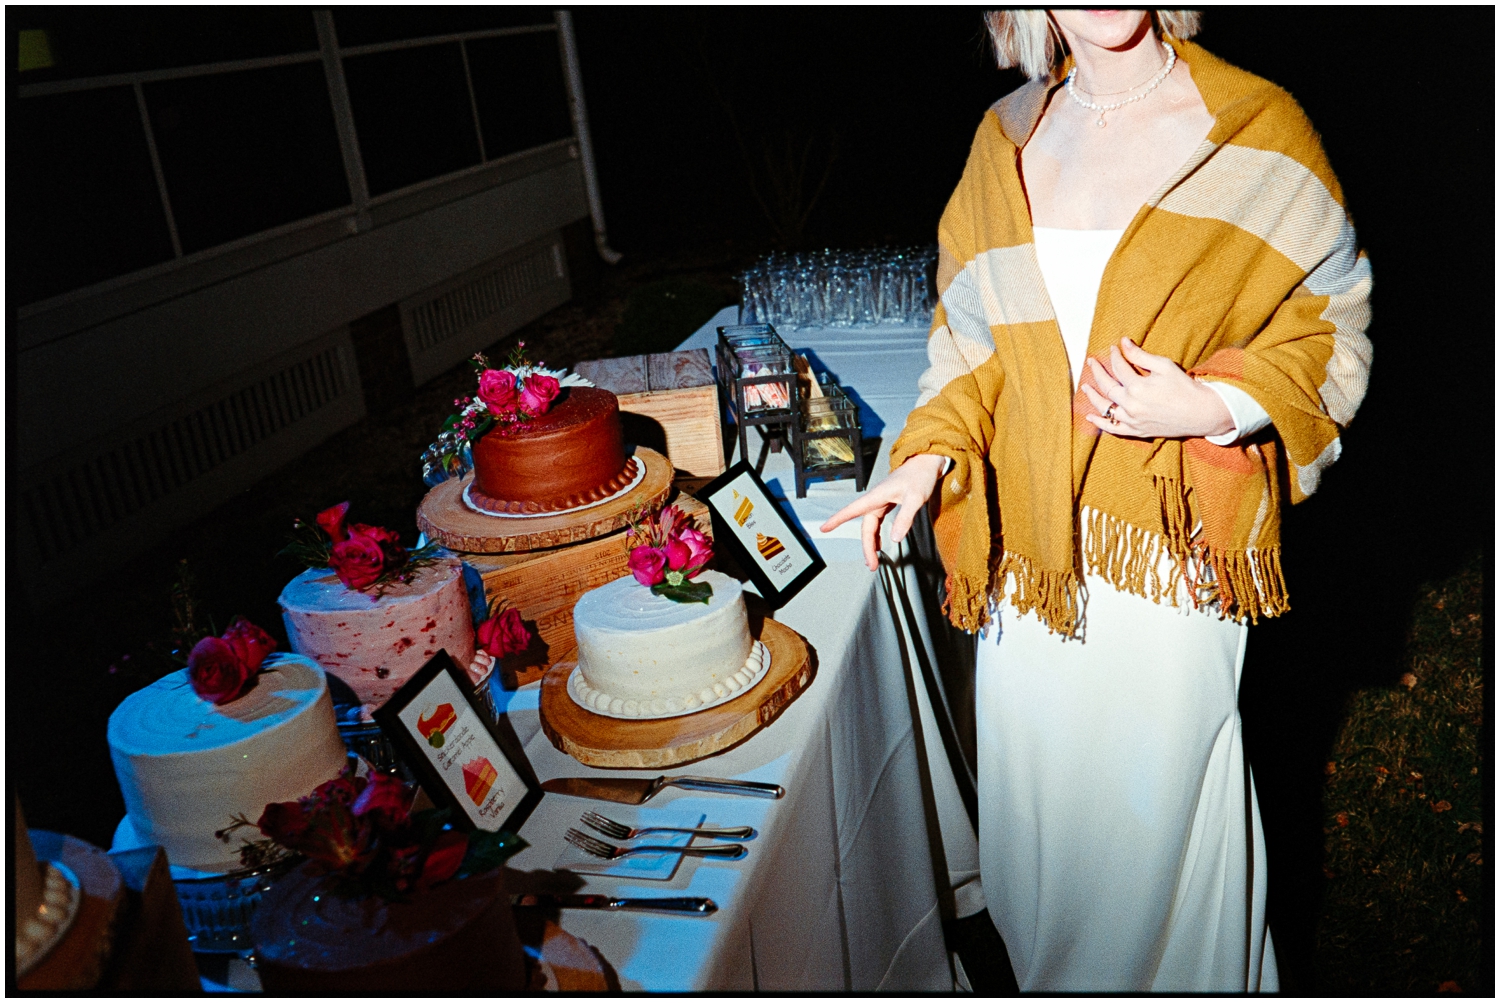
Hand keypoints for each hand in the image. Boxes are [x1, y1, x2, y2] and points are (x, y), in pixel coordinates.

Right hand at [819, 454, 946, 570]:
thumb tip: (894, 539)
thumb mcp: (916, 497)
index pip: (852, 510)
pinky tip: (880, 544)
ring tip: (874, 561)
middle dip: (866, 547)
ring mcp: (881, 502)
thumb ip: (905, 517)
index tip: (823, 528)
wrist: (927, 462)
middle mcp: (876, 500)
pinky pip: (878, 522)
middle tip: (872, 565)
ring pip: (871, 526)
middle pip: (865, 527)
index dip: (837, 520)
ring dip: (871, 543)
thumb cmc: (920, 476)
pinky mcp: (888, 503)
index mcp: (876, 496)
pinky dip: (877, 535)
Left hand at [1082, 338, 1234, 438]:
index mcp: (1138, 387)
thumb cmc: (1184, 387)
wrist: (1200, 413)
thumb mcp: (1164, 366)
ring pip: (1106, 408)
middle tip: (1091, 362)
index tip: (1113, 348)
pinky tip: (1091, 416)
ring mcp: (1132, 420)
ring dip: (1093, 397)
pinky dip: (1101, 423)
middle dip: (1097, 372)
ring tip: (1085, 387)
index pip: (1119, 368)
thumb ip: (1140, 356)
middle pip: (1107, 387)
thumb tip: (1123, 342)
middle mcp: (1131, 405)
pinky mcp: (1136, 431)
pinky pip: (1113, 428)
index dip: (1114, 356)